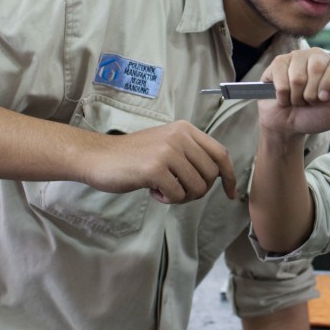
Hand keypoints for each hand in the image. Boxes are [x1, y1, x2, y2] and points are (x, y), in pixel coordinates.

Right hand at [83, 120, 235, 204]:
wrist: (99, 157)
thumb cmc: (134, 157)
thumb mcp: (167, 145)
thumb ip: (191, 154)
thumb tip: (219, 175)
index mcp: (186, 129)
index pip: (220, 154)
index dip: (230, 176)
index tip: (231, 194)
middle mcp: (180, 136)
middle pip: (211, 175)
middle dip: (199, 191)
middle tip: (178, 191)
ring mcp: (168, 151)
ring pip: (197, 187)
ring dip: (182, 196)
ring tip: (163, 189)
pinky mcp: (155, 168)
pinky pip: (178, 195)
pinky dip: (167, 199)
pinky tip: (152, 191)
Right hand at [257, 49, 329, 136]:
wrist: (287, 124)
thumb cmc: (313, 116)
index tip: (324, 99)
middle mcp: (317, 57)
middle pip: (316, 67)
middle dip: (311, 93)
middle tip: (310, 101)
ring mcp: (297, 57)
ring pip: (297, 76)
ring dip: (296, 97)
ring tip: (297, 100)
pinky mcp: (278, 62)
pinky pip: (280, 77)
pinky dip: (283, 95)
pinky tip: (284, 97)